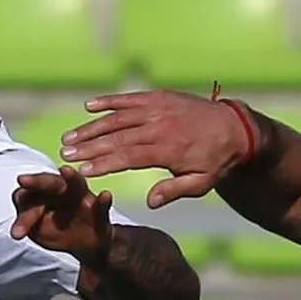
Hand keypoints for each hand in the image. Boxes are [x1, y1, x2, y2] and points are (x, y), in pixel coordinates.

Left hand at [10, 166, 112, 260]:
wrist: (87, 245)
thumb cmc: (59, 231)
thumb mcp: (38, 231)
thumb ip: (27, 223)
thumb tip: (17, 227)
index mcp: (42, 194)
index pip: (27, 197)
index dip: (22, 214)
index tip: (18, 234)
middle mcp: (61, 190)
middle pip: (48, 182)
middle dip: (36, 182)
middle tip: (22, 180)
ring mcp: (81, 197)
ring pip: (75, 185)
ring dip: (71, 177)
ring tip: (65, 170)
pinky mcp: (98, 209)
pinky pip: (101, 204)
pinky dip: (103, 200)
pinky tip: (105, 195)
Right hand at [61, 90, 251, 209]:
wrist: (235, 128)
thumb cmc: (215, 161)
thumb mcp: (201, 184)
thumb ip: (174, 191)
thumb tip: (151, 202)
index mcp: (168, 149)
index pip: (129, 157)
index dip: (104, 163)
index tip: (83, 170)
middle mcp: (160, 126)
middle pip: (118, 137)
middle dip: (89, 145)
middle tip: (65, 153)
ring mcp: (158, 108)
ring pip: (118, 117)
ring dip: (91, 126)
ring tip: (70, 136)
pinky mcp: (159, 96)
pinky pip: (129, 98)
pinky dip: (109, 101)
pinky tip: (88, 106)